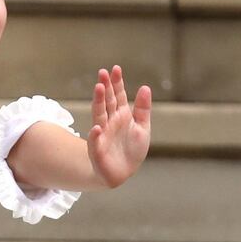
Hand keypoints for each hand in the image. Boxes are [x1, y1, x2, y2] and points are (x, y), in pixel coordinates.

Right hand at [87, 66, 151, 187]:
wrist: (121, 172)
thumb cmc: (131, 149)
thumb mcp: (142, 127)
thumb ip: (143, 108)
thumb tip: (145, 87)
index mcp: (122, 115)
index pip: (118, 96)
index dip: (117, 83)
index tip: (116, 69)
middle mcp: (110, 122)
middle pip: (107, 101)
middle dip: (105, 87)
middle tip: (103, 72)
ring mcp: (102, 134)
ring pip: (99, 115)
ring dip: (98, 102)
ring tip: (98, 88)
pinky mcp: (98, 149)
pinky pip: (95, 141)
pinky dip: (95, 135)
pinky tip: (97, 127)